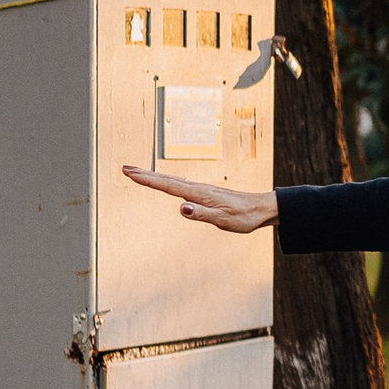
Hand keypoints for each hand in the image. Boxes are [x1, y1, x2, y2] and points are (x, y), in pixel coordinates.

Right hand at [124, 162, 275, 235]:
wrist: (263, 208)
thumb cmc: (244, 217)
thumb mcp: (223, 220)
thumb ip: (201, 214)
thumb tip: (181, 208)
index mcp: (199, 194)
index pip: (167, 186)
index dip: (147, 180)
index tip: (129, 174)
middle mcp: (198, 188)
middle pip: (166, 179)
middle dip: (145, 174)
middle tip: (125, 168)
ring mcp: (202, 189)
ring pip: (173, 180)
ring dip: (154, 176)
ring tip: (139, 173)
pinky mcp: (206, 193)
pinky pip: (180, 184)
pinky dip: (167, 181)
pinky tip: (166, 182)